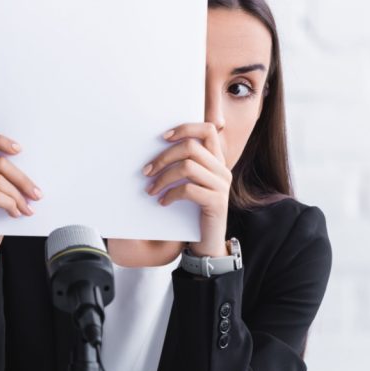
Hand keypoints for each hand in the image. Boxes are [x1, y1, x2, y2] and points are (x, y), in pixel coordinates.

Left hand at [143, 122, 230, 257]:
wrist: (208, 242)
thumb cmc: (194, 211)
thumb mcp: (191, 183)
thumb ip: (185, 165)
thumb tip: (157, 147)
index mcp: (217, 160)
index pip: (208, 130)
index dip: (185, 128)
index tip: (163, 136)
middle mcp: (222, 169)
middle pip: (191, 147)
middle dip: (164, 157)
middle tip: (147, 171)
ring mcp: (222, 186)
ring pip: (188, 167)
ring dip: (163, 177)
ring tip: (151, 189)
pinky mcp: (217, 202)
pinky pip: (188, 190)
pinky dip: (170, 194)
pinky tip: (162, 202)